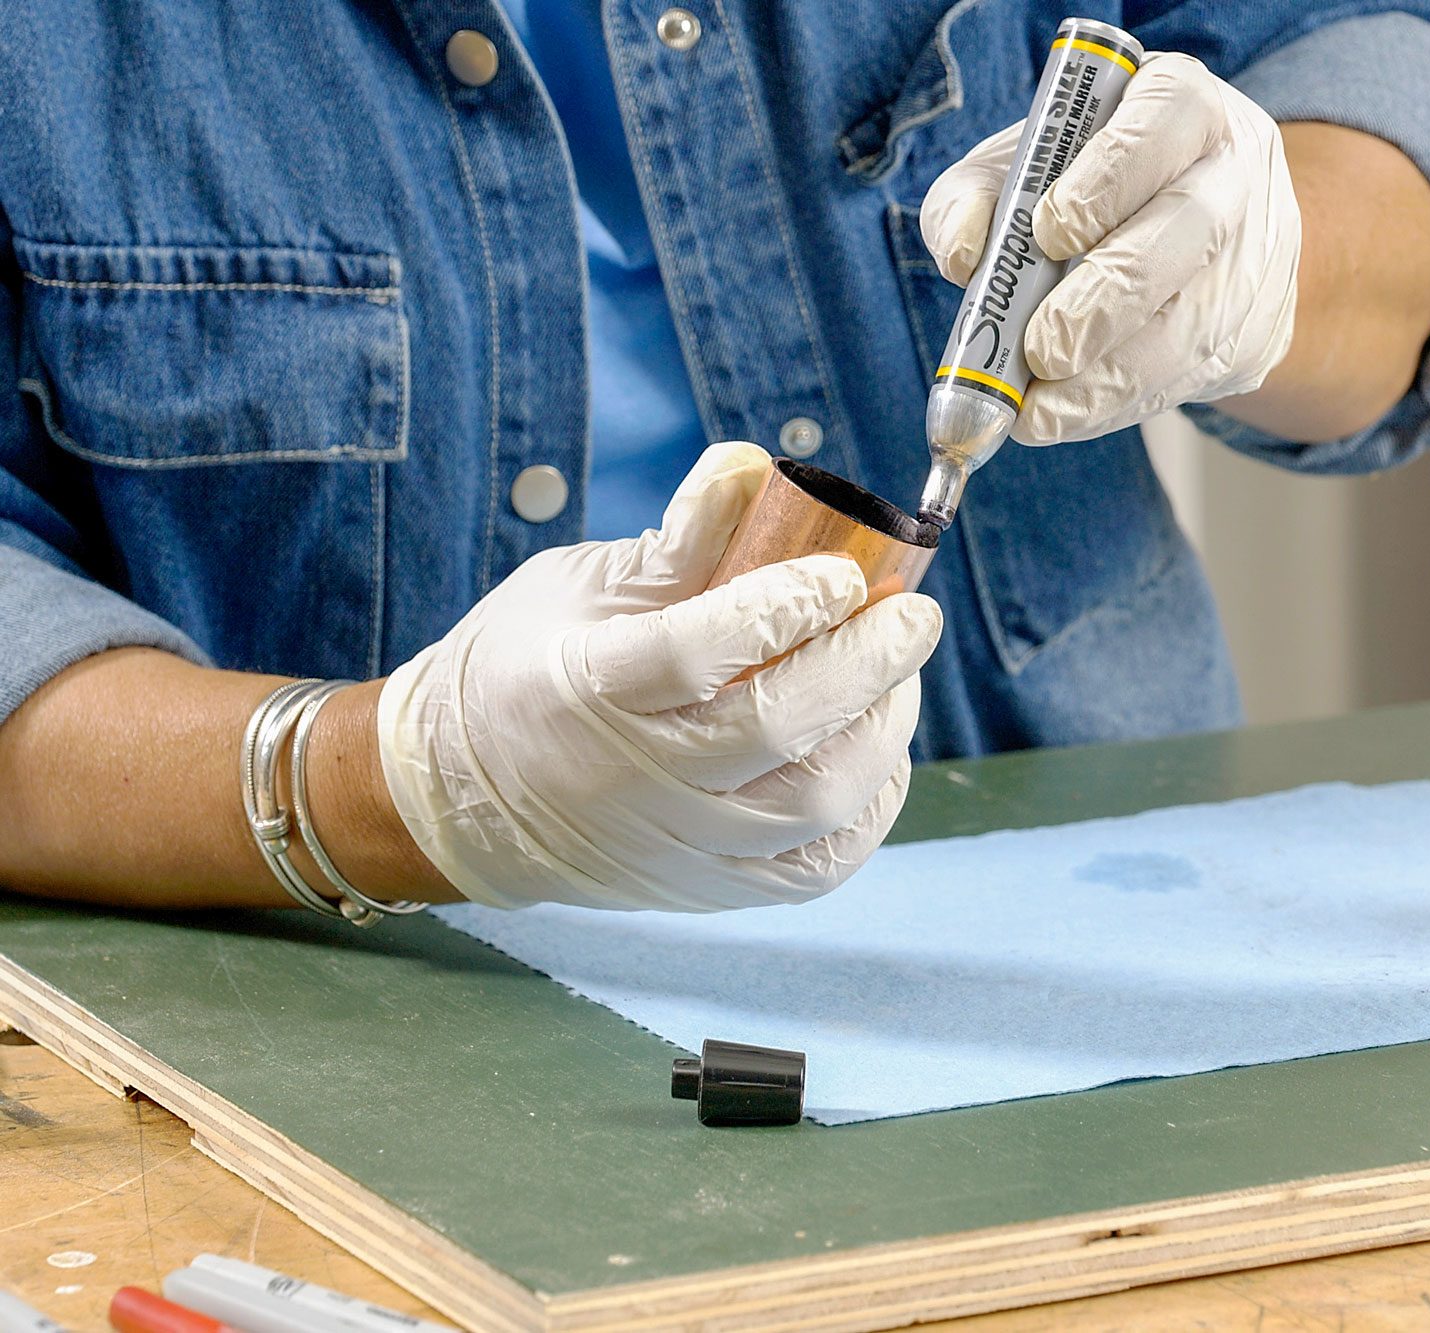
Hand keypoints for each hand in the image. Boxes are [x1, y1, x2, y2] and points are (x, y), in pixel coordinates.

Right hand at [375, 443, 941, 911]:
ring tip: (898, 679)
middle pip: (773, 728)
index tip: (839, 571)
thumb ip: (676, 540)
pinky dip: (869, 808)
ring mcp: (677, 845)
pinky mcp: (708, 888)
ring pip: (810, 805)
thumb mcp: (576, 586)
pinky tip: (879, 752)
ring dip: (880, 733)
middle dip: (863, 664)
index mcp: (586, 689)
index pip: (695, 651)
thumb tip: (756, 465)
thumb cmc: (523, 669)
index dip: (781, 606)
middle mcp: (634, 780)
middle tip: (914, 617)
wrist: (459, 798)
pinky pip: (816, 868)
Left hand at [921, 52, 1300, 444]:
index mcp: (1183, 107)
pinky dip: (1116, 406)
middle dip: (1104, 301)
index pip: (1163, 122)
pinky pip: (1186, 378)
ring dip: (1107, 377)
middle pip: (1185, 231)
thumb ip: (974, 195)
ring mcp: (1254, 260)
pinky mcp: (1254, 335)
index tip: (1049, 232)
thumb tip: (965, 255)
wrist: (1196, 237)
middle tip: (1041, 349)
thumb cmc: (1096, 190)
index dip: (1106, 178)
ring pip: (1190, 323)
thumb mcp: (1026, 167)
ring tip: (1040, 407)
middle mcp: (1233, 175)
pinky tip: (1066, 415)